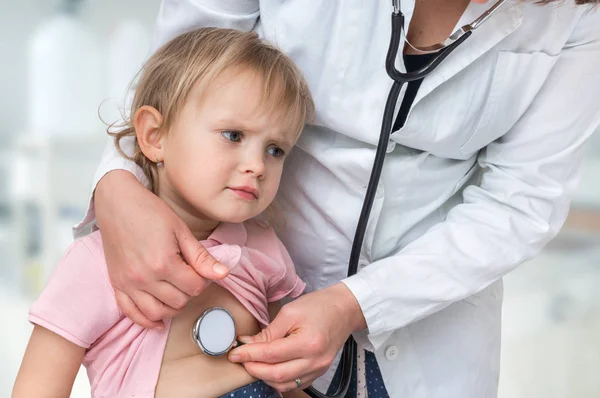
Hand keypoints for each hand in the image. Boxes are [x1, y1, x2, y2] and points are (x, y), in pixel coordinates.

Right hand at [95, 170, 229, 327]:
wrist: (118, 203)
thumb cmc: (151, 212)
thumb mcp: (181, 230)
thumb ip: (202, 257)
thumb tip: (224, 274)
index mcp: (164, 263)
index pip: (195, 287)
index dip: (204, 280)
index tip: (201, 269)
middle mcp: (144, 278)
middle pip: (178, 302)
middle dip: (189, 292)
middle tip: (189, 276)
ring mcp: (128, 284)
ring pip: (157, 313)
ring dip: (172, 308)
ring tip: (177, 293)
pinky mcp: (117, 284)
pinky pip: (131, 313)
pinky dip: (146, 321)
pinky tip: (158, 321)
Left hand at [228, 283, 366, 392]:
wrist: (344, 310)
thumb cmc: (319, 306)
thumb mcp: (290, 312)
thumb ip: (269, 332)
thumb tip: (247, 344)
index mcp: (308, 343)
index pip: (271, 354)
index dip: (249, 355)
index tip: (234, 353)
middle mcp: (315, 361)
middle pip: (276, 374)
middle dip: (253, 368)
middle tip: (240, 359)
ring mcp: (318, 369)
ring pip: (284, 384)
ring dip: (264, 376)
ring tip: (252, 363)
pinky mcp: (319, 372)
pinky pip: (294, 384)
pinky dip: (278, 380)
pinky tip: (268, 369)